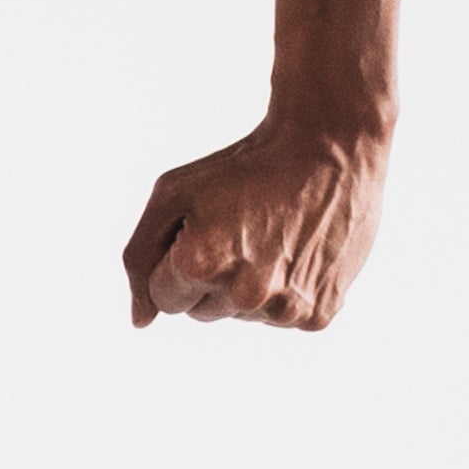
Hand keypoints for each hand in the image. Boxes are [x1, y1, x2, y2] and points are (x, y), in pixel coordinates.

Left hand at [121, 113, 387, 329]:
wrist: (329, 146)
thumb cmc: (244, 165)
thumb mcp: (173, 193)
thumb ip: (140, 258)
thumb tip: (140, 321)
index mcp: (201, 265)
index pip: (163, 298)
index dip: (179, 260)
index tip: (207, 228)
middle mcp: (245, 295)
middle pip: (201, 312)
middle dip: (211, 277)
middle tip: (242, 231)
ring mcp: (286, 309)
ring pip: (242, 316)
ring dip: (247, 286)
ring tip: (272, 239)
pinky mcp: (320, 314)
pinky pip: (282, 319)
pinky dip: (286, 292)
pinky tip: (298, 252)